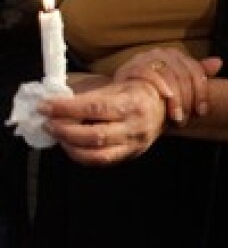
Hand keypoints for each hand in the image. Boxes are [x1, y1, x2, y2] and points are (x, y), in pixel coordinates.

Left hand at [39, 80, 165, 165]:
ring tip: (57, 134)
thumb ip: (90, 94)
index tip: (46, 106)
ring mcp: (133, 143)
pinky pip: (101, 161)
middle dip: (64, 130)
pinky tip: (71, 144)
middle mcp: (135, 125)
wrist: (161, 106)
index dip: (67, 108)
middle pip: (94, 134)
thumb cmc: (135, 92)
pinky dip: (80, 155)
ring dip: (70, 146)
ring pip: (96, 154)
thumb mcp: (117, 85)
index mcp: (133, 102)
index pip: (95, 107)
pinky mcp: (129, 155)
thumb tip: (57, 101)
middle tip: (47, 122)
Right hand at [114, 48, 221, 124]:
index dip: (202, 92)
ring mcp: (145, 58)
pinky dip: (159, 85)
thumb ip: (198, 75)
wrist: (122, 98)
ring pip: (169, 74)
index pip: (196, 71)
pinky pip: (148, 73)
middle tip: (186, 119)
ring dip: (175, 98)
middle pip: (184, 74)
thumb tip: (219, 62)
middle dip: (188, 99)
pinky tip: (165, 99)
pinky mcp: (130, 67)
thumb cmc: (154, 94)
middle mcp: (162, 53)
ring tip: (176, 117)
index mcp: (177, 56)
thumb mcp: (179, 87)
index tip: (202, 112)